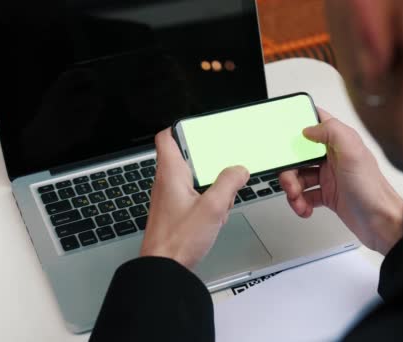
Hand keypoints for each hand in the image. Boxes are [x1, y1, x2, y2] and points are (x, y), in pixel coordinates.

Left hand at [140, 129, 249, 268]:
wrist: (163, 269)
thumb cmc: (177, 241)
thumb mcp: (212, 207)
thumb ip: (228, 184)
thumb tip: (239, 169)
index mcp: (170, 173)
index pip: (166, 137)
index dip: (181, 128)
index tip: (199, 128)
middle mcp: (165, 182)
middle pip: (185, 158)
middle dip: (207, 163)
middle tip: (221, 169)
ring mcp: (168, 198)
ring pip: (192, 179)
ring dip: (209, 185)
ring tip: (220, 200)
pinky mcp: (174, 213)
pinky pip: (192, 197)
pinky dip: (206, 201)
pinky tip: (215, 215)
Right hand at [280, 109, 402, 254]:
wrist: (381, 224)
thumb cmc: (372, 190)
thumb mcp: (353, 153)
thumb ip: (332, 131)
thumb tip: (309, 128)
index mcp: (340, 143)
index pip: (317, 124)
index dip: (299, 125)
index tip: (285, 137)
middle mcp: (334, 158)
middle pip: (300, 156)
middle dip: (289, 169)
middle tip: (289, 182)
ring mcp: (330, 178)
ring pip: (300, 177)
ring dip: (293, 189)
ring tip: (297, 199)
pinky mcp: (328, 196)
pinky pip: (305, 196)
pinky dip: (300, 203)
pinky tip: (305, 208)